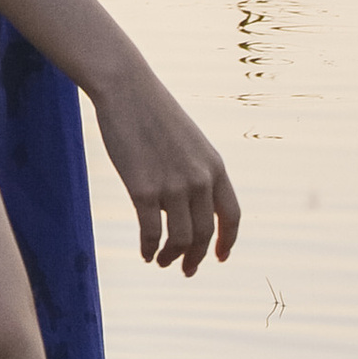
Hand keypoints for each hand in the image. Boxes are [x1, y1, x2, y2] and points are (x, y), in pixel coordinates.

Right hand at [88, 55, 239, 272]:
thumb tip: (190, 209)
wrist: (126, 89)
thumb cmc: (153, 113)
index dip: (227, 242)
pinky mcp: (143, 189)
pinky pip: (152, 233)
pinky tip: (145, 253)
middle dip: (196, 257)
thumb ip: (196, 172)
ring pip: (180, 240)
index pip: (231, 216)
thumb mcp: (189, 141)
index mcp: (215, 166)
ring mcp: (173, 185)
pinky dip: (150, 248)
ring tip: (162, 260)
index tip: (220, 257)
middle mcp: (200, 179)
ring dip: (171, 256)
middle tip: (185, 269)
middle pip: (205, 234)